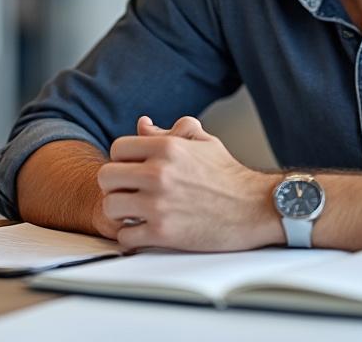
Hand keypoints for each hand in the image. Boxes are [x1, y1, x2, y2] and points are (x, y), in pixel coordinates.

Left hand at [97, 116, 279, 251]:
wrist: (255, 208)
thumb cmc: (229, 176)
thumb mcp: (203, 142)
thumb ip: (171, 131)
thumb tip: (142, 125)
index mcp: (168, 147)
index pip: (118, 148)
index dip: (122, 160)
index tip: (132, 170)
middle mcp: (159, 173)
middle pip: (106, 176)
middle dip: (116, 185)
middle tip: (128, 192)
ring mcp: (159, 204)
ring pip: (110, 206)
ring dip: (120, 211)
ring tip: (134, 213)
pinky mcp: (163, 233)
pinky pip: (124, 235)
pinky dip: (130, 236)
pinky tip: (143, 231)